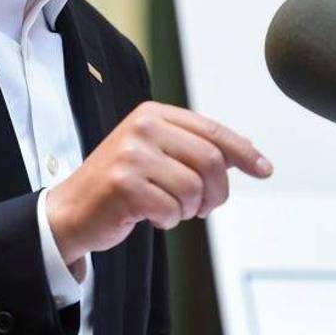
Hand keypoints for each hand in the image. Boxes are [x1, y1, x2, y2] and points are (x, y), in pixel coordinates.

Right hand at [45, 102, 271, 265]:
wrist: (71, 210)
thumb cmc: (119, 183)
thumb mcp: (156, 153)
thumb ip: (195, 148)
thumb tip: (248, 154)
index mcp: (153, 113)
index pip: (212, 130)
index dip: (244, 152)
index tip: (263, 169)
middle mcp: (142, 127)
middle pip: (211, 160)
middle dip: (216, 192)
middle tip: (205, 207)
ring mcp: (131, 155)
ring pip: (194, 188)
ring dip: (188, 209)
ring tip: (169, 209)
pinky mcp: (124, 185)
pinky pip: (171, 209)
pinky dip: (168, 220)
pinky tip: (150, 216)